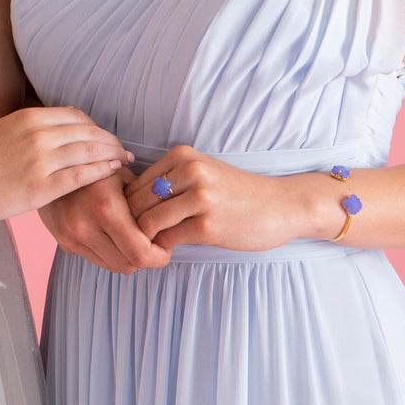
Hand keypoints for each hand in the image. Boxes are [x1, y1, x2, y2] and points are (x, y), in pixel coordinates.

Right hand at [0, 107, 129, 223]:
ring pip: (90, 151)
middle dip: (110, 140)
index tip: (105, 137)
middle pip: (88, 131)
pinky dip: (102, 171)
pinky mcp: (39, 187)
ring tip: (124, 162)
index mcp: (28, 117)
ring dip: (113, 155)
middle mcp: (37, 133)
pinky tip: (113, 173)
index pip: (76, 115)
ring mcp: (39, 160)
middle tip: (123, 150)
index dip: (96, 126)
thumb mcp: (1, 130)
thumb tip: (52, 130)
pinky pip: (81, 175)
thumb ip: (28, 128)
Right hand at [38, 169, 170, 274]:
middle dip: (147, 257)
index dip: (160, 255)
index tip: (166, 243)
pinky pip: (97, 260)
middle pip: (129, 265)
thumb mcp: (122, 174)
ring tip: (134, 237)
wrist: (51, 168)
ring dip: (128, 257)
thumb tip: (170, 225)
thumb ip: (145, 201)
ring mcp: (72, 238)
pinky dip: (111, 253)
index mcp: (105, 208)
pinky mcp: (65, 243)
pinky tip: (114, 236)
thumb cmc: (94, 166)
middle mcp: (85, 227)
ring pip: (114, 266)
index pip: (140, 253)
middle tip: (154, 242)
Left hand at [124, 145, 313, 251]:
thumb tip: (122, 203)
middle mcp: (189, 171)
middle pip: (135, 202)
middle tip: (136, 239)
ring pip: (147, 222)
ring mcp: (200, 197)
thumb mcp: (200, 173)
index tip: (131, 222)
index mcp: (181, 155)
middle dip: (131, 225)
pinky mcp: (208, 225)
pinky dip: (162, 247)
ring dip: (144, 239)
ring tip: (151, 245)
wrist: (281, 205)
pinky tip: (170, 249)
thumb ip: (166, 182)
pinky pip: (167, 239)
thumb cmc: (235, 193)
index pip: (133, 183)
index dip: (126, 207)